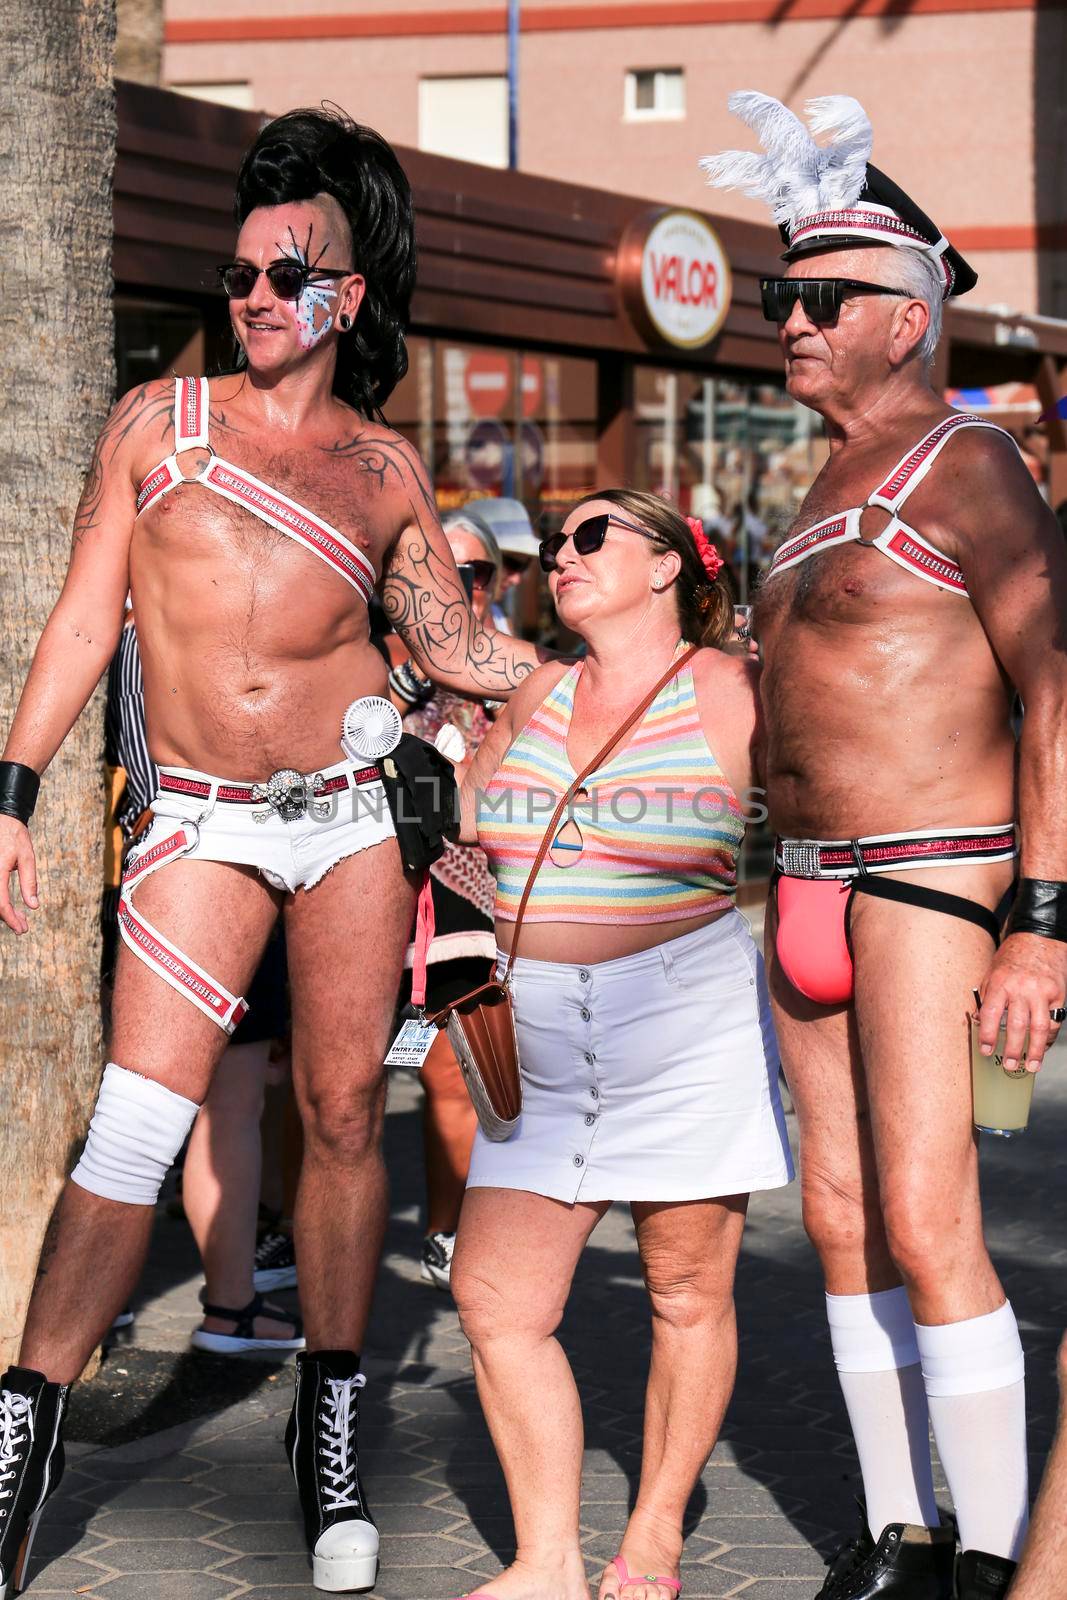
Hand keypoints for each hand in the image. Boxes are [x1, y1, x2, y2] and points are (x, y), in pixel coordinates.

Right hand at [0, 816, 38, 933]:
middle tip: (23, 928)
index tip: (22, 929)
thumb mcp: (27, 857)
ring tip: (20, 919)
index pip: (0, 902)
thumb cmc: (15, 836)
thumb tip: (34, 906)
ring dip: (4, 912)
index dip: (10, 919)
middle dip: (8, 919)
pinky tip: (11, 908)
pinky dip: (1, 902)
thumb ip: (30, 882)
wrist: (2, 819)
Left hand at [977, 931, 1066, 1071]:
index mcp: (999, 983)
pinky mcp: (1057, 994)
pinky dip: (1048, 1037)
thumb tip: (979, 1023)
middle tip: (1008, 1065)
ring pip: (1039, 1027)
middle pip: (1016, 1025)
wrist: (1039, 939)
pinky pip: (1054, 1021)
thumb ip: (987, 997)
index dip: (986, 1035)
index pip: (990, 1014)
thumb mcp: (992, 973)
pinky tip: (1043, 1047)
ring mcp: (1041, 992)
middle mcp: (1021, 988)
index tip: (985, 1050)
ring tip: (1031, 1066)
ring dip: (1035, 1050)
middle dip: (1012, 1049)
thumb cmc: (1012, 958)